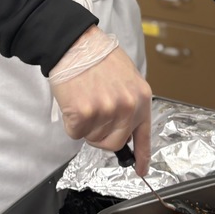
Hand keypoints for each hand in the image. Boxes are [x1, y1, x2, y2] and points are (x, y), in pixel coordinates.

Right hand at [49, 32, 152, 174]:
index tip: (141, 170)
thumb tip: (124, 127)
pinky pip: (75, 132)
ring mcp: (106, 111)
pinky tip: (73, 100)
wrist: (75, 43)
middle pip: (114, 143)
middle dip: (102, 135)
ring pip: (93, 139)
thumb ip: (130, 102)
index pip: (144, 135)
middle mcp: (127, 107)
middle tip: (94, 114)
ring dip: (86, 126)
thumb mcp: (127, 76)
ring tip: (84, 99)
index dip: (142, 156)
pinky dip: (71, 122)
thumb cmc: (98, 57)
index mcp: (141, 97)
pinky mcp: (84, 113)